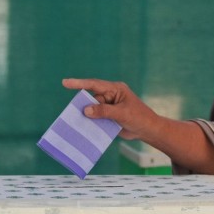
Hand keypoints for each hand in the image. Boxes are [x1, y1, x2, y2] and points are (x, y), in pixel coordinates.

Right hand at [61, 78, 213, 178]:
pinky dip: (91, 123)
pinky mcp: (109, 117)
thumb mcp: (121, 113)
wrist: (148, 130)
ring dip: (87, 116)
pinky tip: (84, 128)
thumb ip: (104, 111)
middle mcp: (111, 96)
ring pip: (92, 110)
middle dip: (83, 105)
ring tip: (75, 122)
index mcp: (115, 89)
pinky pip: (96, 118)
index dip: (79, 84)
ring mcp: (109, 107)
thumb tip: (86, 110)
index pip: (94, 85)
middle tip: (72, 113)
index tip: (65, 83)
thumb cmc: (139, 118)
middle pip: (92, 99)